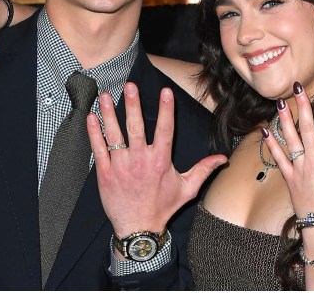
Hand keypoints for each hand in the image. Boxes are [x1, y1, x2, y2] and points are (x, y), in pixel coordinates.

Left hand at [87, 83, 226, 240]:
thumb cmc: (162, 207)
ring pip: (114, 134)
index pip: (165, 129)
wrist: (138, 228)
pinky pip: (98, 149)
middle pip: (136, 127)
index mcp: (160, 161)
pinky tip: (91, 117)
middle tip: (130, 86)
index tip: (165, 91)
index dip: (166, 109)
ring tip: (106, 95)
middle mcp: (140, 160)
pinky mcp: (105, 173)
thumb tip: (222, 158)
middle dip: (133, 104)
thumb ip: (203, 170)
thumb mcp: (187, 189)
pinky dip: (94, 132)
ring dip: (109, 113)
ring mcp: (121, 166)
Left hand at [263, 84, 313, 219]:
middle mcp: (313, 159)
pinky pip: (278, 157)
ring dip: (284, 119)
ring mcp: (299, 167)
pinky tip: (265, 131)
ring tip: (280, 103)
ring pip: (290, 138)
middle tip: (297, 87)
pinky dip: (271, 144)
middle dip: (303, 105)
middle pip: (306, 126)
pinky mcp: (289, 177)